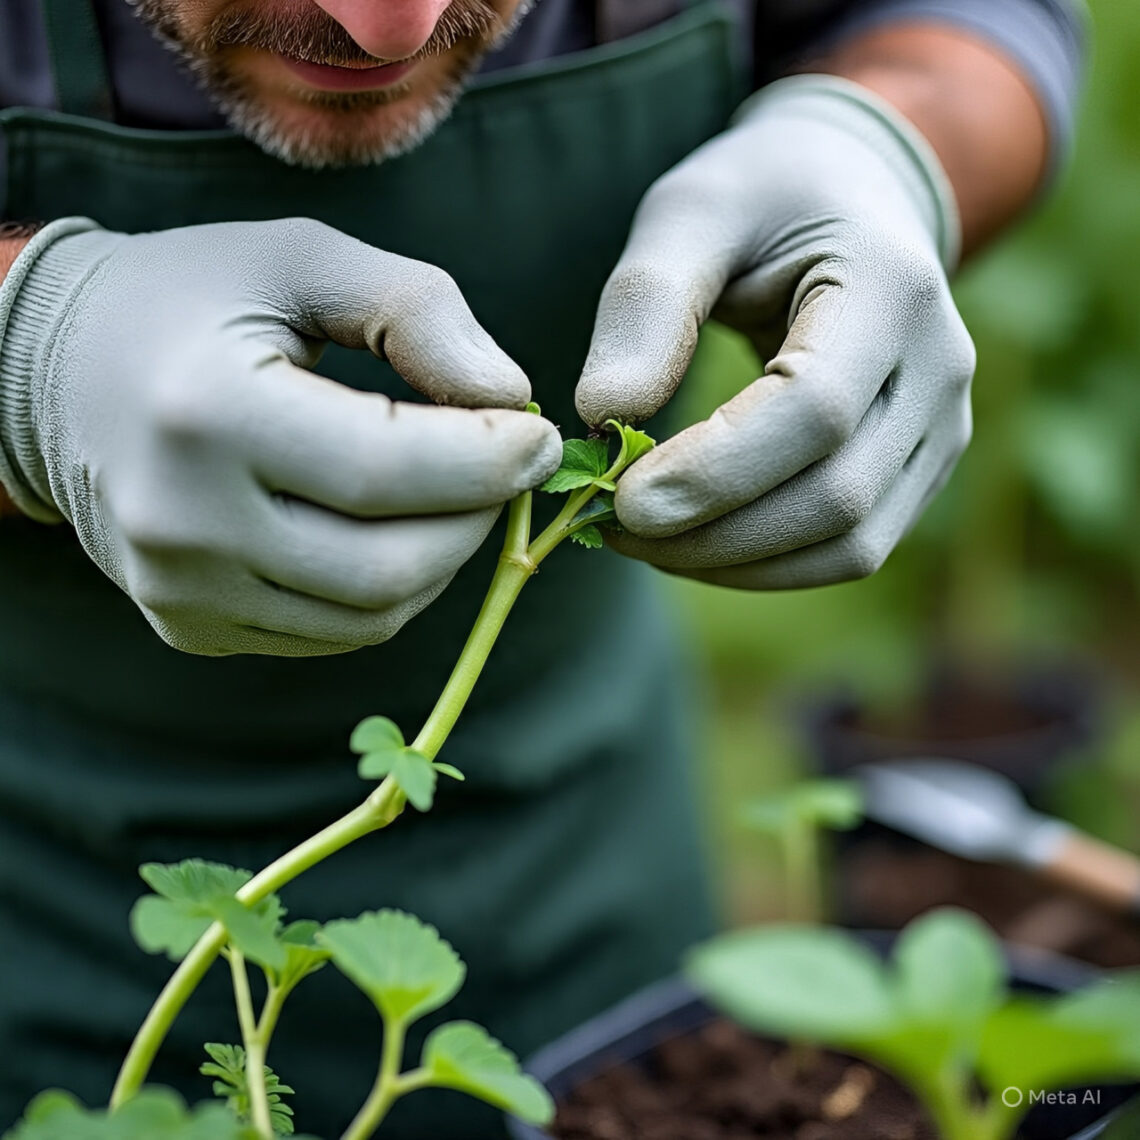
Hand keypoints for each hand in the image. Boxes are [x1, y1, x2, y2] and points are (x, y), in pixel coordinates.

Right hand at [0, 218, 559, 653]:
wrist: (53, 372)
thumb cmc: (191, 299)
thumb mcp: (300, 261)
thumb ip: (415, 310)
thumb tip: (512, 394)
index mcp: (206, 414)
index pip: (385, 472)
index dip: (488, 462)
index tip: (539, 435)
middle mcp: (184, 522)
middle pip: (390, 568)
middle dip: (476, 520)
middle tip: (504, 466)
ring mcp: (182, 590)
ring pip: (372, 616)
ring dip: (443, 560)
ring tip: (453, 492)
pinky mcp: (190, 624)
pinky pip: (332, 633)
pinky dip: (388, 589)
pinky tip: (391, 528)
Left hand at [575, 76, 974, 587]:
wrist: (850, 198)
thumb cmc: (761, 199)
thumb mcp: (690, 213)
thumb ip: (647, 305)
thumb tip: (601, 417)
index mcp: (892, 285)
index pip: (815, 411)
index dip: (716, 471)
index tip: (621, 499)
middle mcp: (940, 367)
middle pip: (837, 496)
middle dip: (713, 532)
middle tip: (611, 526)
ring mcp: (942, 427)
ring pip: (849, 544)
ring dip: (734, 561)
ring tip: (642, 538)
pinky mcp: (919, 468)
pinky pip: (850, 549)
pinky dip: (765, 564)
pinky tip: (693, 542)